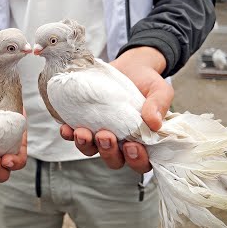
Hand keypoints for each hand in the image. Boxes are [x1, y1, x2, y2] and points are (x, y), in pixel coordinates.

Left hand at [61, 46, 173, 173]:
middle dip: (108, 152)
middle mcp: (120, 142)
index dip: (136, 161)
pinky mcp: (84, 122)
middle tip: (105, 136)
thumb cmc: (147, 82)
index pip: (141, 162)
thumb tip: (154, 123)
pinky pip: (73, 135)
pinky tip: (66, 128)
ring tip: (83, 133)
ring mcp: (100, 134)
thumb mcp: (159, 90)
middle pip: (113, 160)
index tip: (132, 146)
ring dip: (85, 146)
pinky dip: (68, 134)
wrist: (130, 66)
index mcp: (142, 141)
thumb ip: (160, 105)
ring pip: (91, 150)